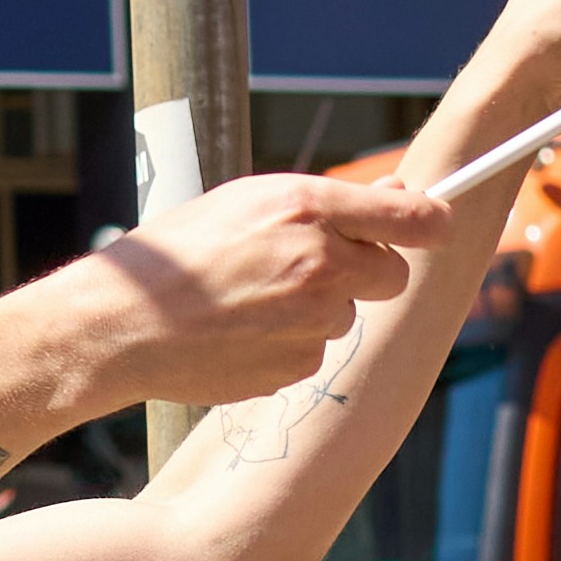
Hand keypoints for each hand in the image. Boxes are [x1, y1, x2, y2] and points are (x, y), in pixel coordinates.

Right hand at [75, 169, 450, 412]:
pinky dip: (289, 345)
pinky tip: (241, 334)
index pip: (409, 216)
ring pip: (346, 316)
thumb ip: (321, 205)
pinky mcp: (299, 364)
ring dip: (316, 310)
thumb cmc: (175, 257)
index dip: (431, 220)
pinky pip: (315, 352)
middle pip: (391, 274)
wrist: (121, 324)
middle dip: (366, 273)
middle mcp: (320, 260)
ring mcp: (313, 318)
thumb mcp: (244, 203)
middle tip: (314, 270)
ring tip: (249, 302)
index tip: (438, 223)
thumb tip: (393, 196)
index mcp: (305, 205)